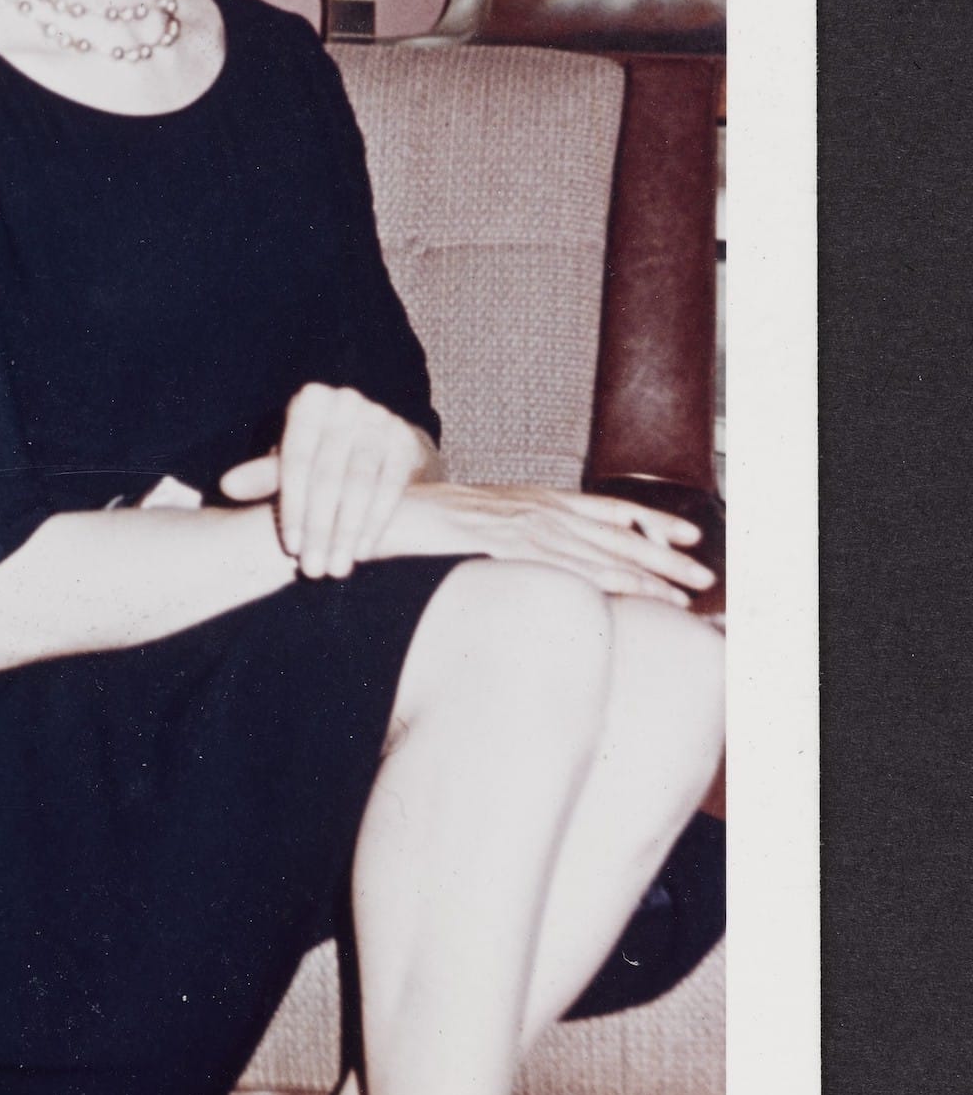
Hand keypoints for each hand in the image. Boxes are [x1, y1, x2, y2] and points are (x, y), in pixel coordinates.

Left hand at [217, 384, 433, 578]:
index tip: (290, 548)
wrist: (389, 447)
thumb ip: (265, 475)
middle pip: (327, 475)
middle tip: (313, 569)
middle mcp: (345, 402)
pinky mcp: (407, 439)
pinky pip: (390, 486)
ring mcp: (379, 418)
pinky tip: (363, 551)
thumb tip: (227, 486)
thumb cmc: (328, 458)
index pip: (296, 462)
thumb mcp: (296, 462)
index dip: (292, 507)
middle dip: (319, 527)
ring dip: (346, 531)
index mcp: (310, 402)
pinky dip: (375, 521)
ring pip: (359, 483)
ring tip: (337, 568)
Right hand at [386, 482, 716, 606]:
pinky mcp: (515, 549)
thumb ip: (521, 528)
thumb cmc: (432, 521)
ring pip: (605, 553)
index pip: (608, 508)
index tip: (687, 534)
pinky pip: (574, 569)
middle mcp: (543, 509)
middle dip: (666, 556)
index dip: (651, 521)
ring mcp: (530, 528)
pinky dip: (612, 582)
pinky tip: (637, 595)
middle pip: (619, 534)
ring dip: (652, 575)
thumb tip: (542, 549)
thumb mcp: (486, 516)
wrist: (391, 512)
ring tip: (686, 595)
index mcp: (538, 499)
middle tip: (704, 575)